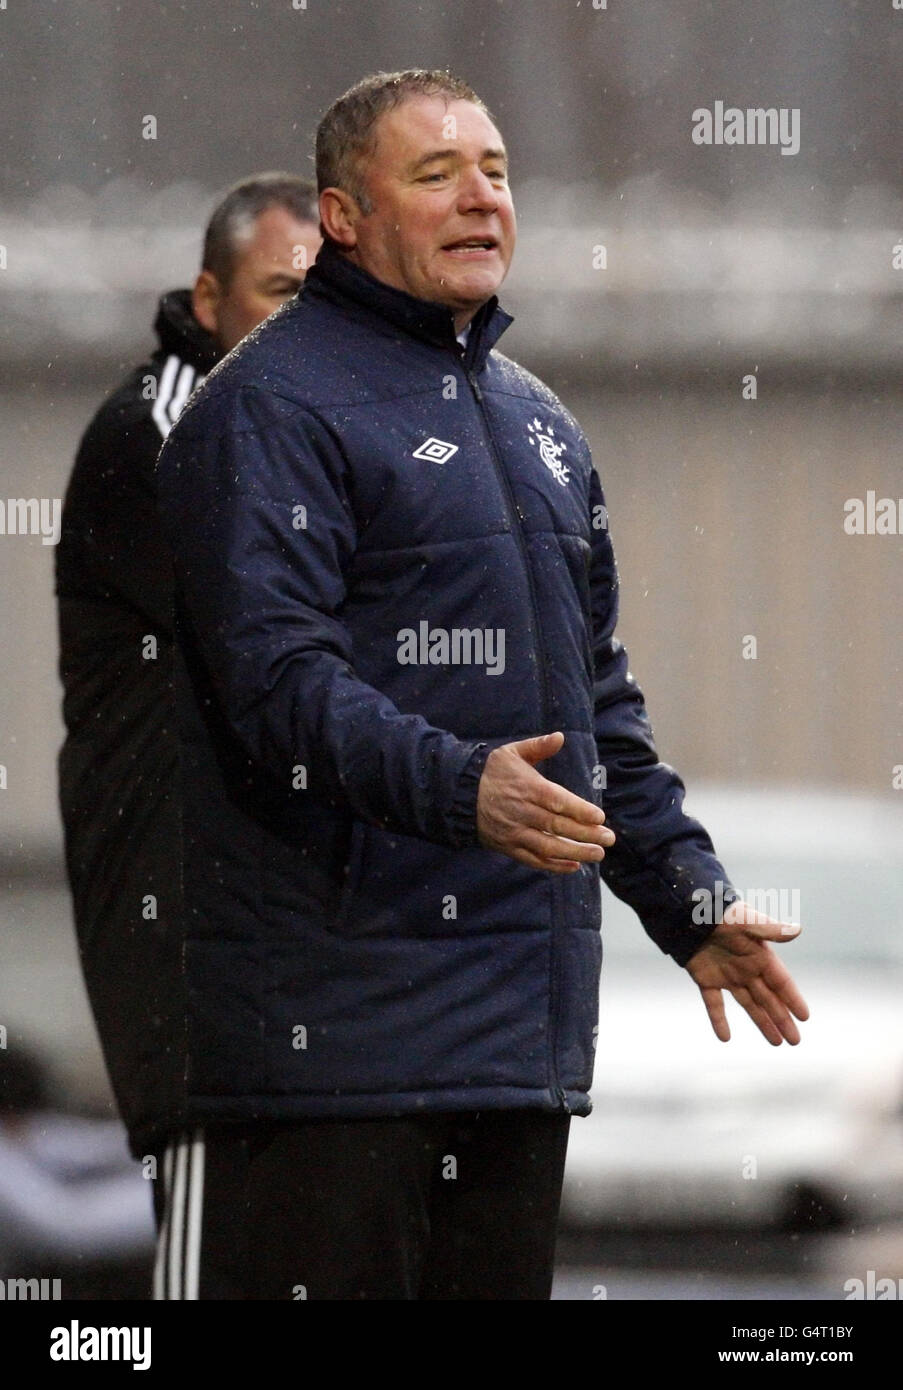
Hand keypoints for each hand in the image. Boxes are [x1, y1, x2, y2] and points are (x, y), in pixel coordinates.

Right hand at [476, 730, 613, 871]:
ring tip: (597, 854)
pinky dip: (553, 866)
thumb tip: (560, 736)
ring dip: (574, 853)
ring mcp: (514, 832)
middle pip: (557, 826)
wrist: (459, 796)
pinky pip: (533, 860)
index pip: (557, 801)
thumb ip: (538, 746)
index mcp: (527, 788)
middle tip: (609, 839)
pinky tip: (574, 866)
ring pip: (547, 847)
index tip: (600, 817)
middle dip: (586, 834)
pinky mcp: (508, 847)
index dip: (579, 810)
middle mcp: (522, 812)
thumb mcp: (512, 752)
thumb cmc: (491, 772)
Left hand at [684, 901, 809, 1044]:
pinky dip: (718, 1020)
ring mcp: (727, 976)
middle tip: (795, 1041)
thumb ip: (770, 929)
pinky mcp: (706, 979)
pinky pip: (714, 1004)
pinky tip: (724, 1038)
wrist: (689, 910)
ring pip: (749, 1005)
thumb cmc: (721, 912)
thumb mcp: (747, 921)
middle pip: (769, 999)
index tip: (805, 1017)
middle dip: (782, 1020)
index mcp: (759, 956)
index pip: (781, 982)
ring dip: (761, 1023)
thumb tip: (798, 930)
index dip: (793, 999)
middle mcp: (746, 969)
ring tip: (776, 1042)